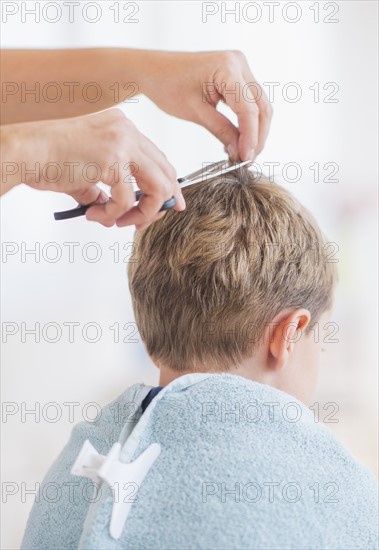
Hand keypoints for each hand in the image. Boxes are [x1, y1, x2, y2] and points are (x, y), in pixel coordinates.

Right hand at [9, 109, 184, 228]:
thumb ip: (102, 186)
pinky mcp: (112, 160)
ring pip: (157, 188)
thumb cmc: (45, 158)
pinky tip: (95, 215)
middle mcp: (126, 131)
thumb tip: (110, 209)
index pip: (156, 158)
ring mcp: (121, 143)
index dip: (167, 184)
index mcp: (121, 128)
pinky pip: (126, 200)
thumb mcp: (83, 170)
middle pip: (165, 172)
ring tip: (118, 222)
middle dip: (161, 204)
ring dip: (141, 213)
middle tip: (145, 222)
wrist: (24, 152)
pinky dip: (113, 215)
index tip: (171, 204)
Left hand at [140, 50, 272, 160]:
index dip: (250, 137)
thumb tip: (240, 152)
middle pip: (262, 107)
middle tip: (247, 160)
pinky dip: (247, 123)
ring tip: (242, 153)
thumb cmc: (167, 84)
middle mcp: (238, 63)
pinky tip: (238, 140)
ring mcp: (240, 68)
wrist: (153, 70)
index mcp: (227, 67)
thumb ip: (221, 131)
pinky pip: (250, 102)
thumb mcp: (195, 112)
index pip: (249, 109)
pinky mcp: (237, 76)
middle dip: (257, 137)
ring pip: (260, 106)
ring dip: (255, 131)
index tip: (246, 159)